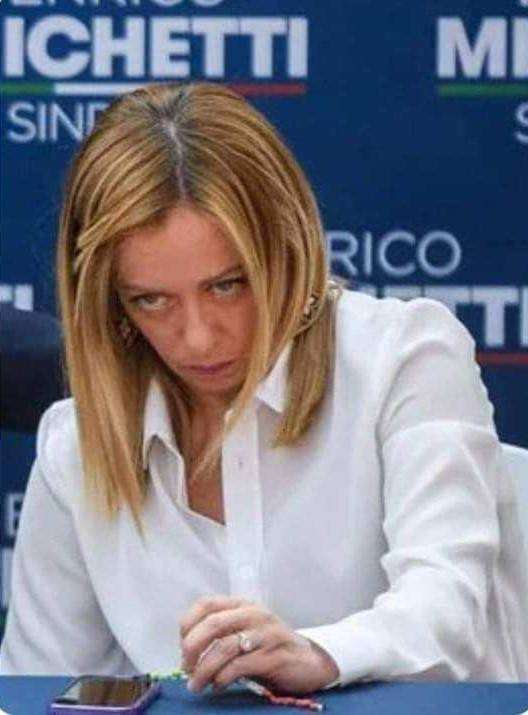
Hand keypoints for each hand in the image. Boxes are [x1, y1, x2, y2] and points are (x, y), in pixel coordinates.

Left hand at [179, 595, 338, 694]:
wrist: (310, 661)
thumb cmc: (269, 647)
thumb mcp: (246, 631)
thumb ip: (222, 633)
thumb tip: (187, 652)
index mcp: (243, 604)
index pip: (206, 604)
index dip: (188, 624)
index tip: (182, 647)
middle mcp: (254, 614)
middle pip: (212, 624)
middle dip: (191, 648)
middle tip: (185, 668)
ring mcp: (266, 634)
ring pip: (224, 648)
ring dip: (203, 670)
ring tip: (196, 685)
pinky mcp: (274, 656)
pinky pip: (240, 666)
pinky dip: (222, 678)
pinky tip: (218, 685)